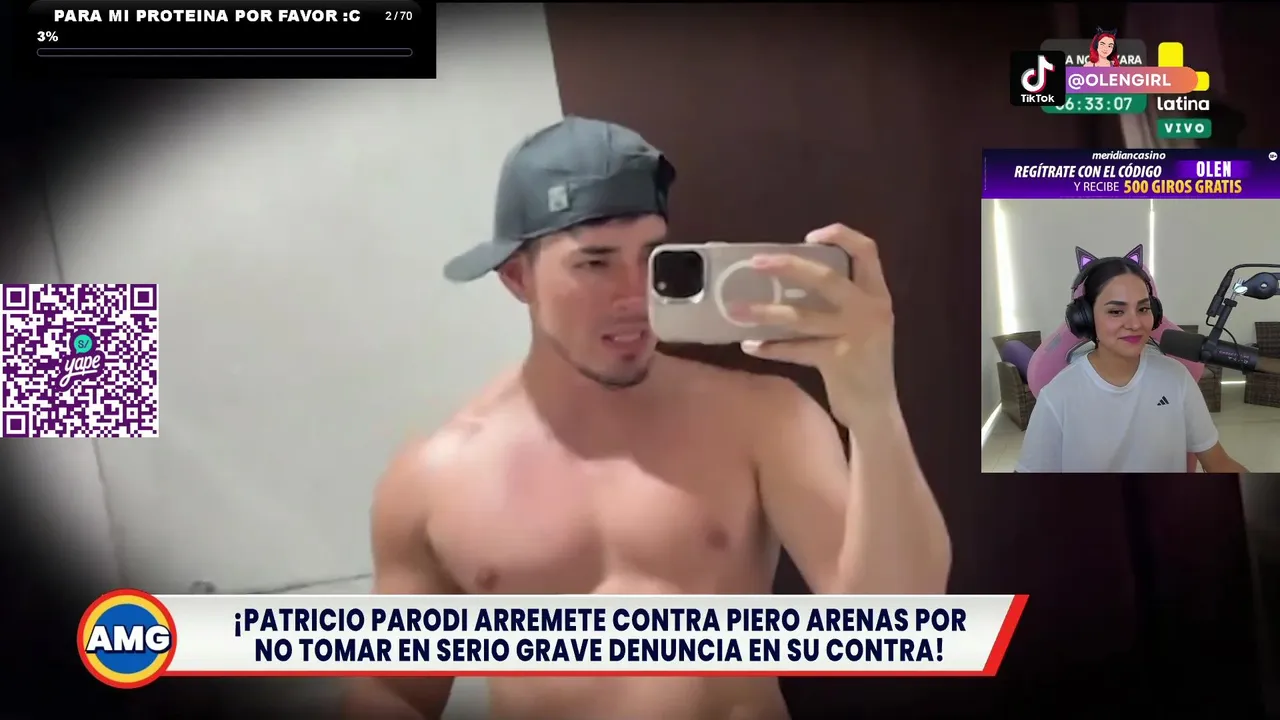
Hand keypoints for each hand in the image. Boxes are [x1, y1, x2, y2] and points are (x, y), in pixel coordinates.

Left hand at [735, 224, 896, 417]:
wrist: (877, 410)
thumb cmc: (863, 363)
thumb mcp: (865, 324)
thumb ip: (842, 301)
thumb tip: (792, 278)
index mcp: (877, 294)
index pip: (867, 251)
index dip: (840, 235)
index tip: (809, 235)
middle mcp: (871, 309)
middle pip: (826, 277)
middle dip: (788, 266)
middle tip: (756, 262)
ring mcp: (856, 335)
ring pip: (801, 316)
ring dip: (765, 312)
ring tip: (735, 309)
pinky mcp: (838, 360)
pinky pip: (795, 348)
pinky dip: (770, 347)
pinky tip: (750, 345)